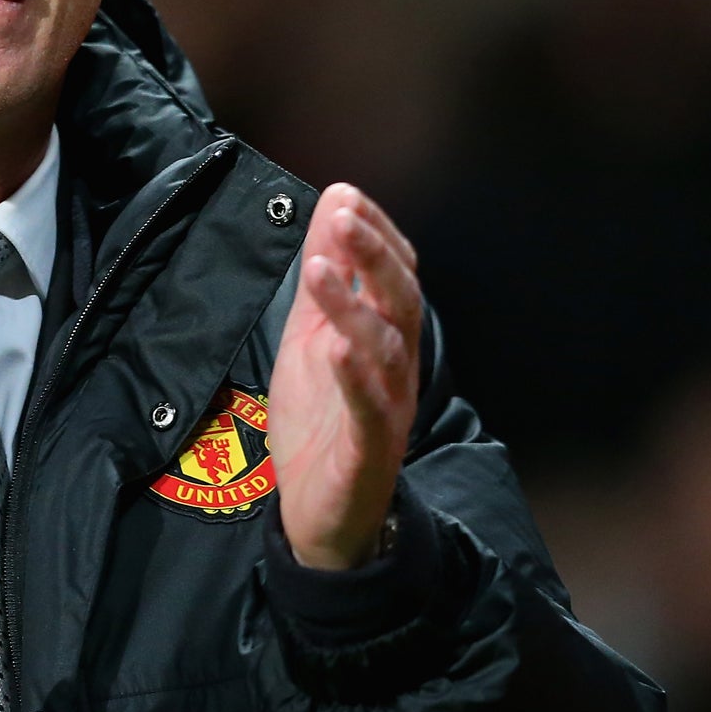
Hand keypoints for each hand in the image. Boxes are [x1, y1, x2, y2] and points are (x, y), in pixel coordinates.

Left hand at [265, 183, 423, 568]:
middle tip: (343, 216)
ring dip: (352, 306)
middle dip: (373, 256)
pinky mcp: (369, 451)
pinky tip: (337, 348)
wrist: (320, 514)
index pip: (396, 274)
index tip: (345, 197)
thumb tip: (333, 202)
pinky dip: (355, 377)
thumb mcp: (311, 334)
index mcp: (386, 337)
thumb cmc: (321, 419)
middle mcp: (397, 368)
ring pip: (385, 351)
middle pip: (399, 302)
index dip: (375, 234)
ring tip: (318, 267)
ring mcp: (387, 409)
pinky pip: (369, 410)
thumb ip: (323, 277)